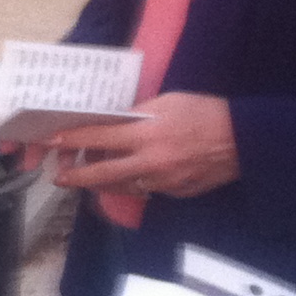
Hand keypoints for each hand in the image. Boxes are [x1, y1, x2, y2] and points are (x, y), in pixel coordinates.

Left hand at [45, 93, 239, 201]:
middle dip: (76, 176)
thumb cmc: (205, 112)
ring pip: (121, 187)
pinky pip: (145, 191)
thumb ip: (138, 115)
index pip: (99, 138)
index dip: (73, 140)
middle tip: (60, 176)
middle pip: (102, 174)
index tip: (52, 140)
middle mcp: (150, 162)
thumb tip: (116, 122)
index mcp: (147, 134)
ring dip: (102, 182)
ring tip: (90, 176)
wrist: (243, 140)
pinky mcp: (174, 193)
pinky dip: (132, 184)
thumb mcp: (168, 102)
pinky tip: (127, 177)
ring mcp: (162, 182)